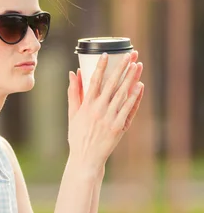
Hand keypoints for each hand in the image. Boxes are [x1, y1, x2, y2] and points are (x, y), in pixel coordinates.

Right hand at [67, 51, 143, 173]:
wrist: (86, 158)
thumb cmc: (78, 135)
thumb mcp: (72, 113)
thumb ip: (73, 92)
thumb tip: (73, 73)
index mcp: (86, 105)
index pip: (94, 81)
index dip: (101, 66)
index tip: (106, 54)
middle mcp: (98, 110)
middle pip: (112, 84)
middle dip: (121, 68)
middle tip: (129, 55)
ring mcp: (110, 118)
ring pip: (123, 94)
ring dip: (131, 78)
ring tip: (137, 65)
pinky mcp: (119, 127)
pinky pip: (129, 109)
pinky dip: (134, 97)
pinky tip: (139, 86)